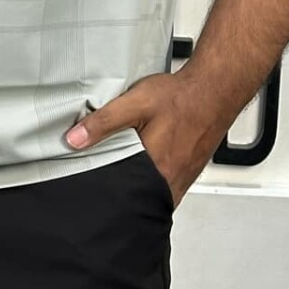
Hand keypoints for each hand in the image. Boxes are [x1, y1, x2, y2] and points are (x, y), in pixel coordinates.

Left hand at [64, 71, 219, 208]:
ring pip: (153, 195)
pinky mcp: (188, 173)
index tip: (92, 188)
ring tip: (127, 171)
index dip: (105, 193)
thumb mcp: (135, 102)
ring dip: (139, 188)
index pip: (123, 196)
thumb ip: (104, 122)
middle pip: (139, 199)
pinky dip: (154, 181)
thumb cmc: (180, 97)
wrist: (214, 90)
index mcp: (155, 169)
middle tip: (109, 178)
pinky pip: (166, 187)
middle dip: (122, 192)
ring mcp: (182, 179)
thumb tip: (74, 140)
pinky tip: (148, 164)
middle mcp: (171, 180)